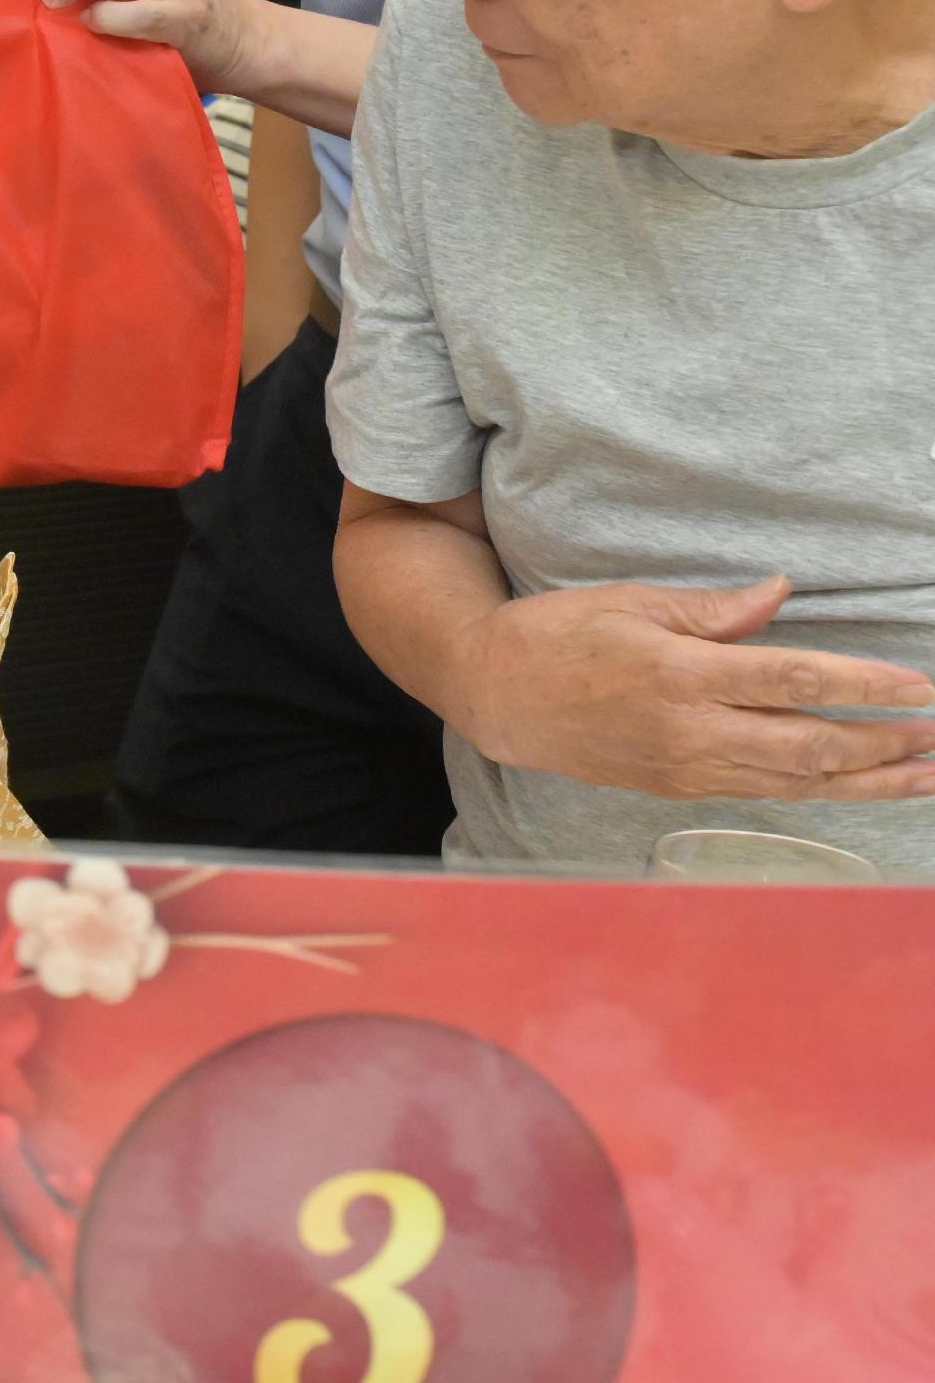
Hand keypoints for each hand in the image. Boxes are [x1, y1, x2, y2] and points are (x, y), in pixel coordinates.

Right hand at [456, 575, 934, 802]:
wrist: (495, 696)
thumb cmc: (556, 635)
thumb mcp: (626, 601)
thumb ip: (710, 608)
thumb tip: (781, 592)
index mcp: (675, 674)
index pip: (792, 680)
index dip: (865, 686)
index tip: (920, 686)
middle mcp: (688, 731)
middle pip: (810, 747)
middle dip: (886, 744)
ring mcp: (686, 768)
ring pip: (800, 784)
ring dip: (872, 781)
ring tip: (927, 772)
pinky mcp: (681, 789)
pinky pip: (768, 794)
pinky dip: (825, 792)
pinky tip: (861, 784)